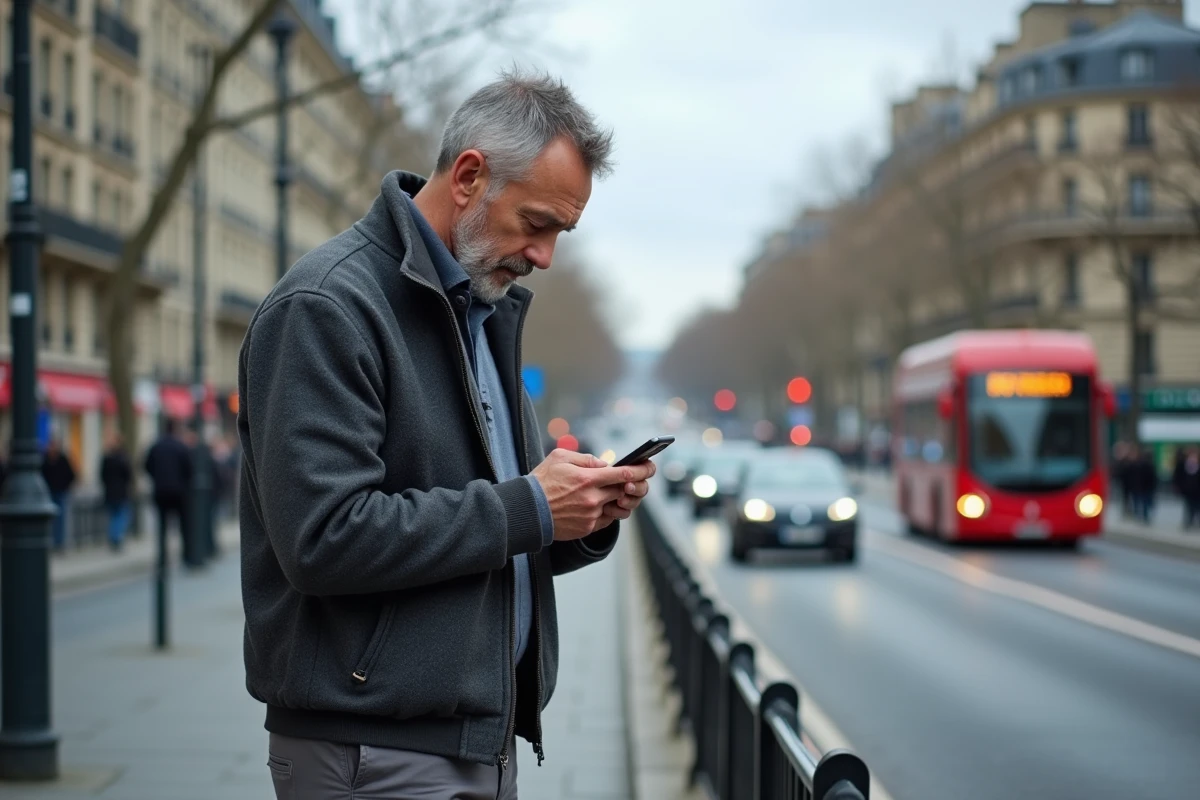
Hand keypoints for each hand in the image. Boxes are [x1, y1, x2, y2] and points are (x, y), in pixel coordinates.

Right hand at [530, 449, 655, 541]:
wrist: (527, 511)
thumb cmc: (542, 481)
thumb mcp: (560, 457)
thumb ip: (587, 459)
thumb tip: (606, 464)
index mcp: (588, 479)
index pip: (625, 474)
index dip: (641, 470)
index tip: (649, 467)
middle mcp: (592, 498)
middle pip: (625, 491)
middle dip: (633, 485)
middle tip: (633, 480)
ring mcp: (591, 515)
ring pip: (618, 507)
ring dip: (620, 499)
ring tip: (614, 493)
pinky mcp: (587, 528)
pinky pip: (607, 519)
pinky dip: (607, 511)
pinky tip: (598, 504)